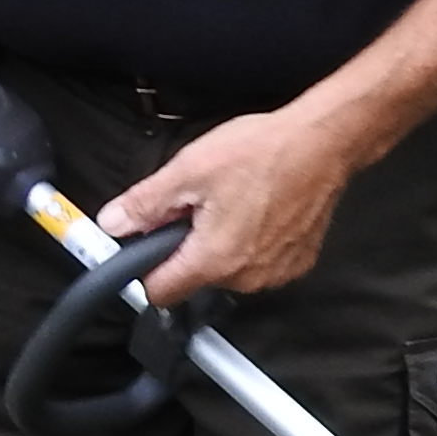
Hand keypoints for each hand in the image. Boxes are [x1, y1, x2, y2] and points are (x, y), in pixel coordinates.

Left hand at [104, 102, 361, 296]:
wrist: (323, 143)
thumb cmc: (263, 152)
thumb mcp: (189, 169)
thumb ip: (145, 203)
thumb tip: (113, 223)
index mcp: (213, 259)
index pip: (160, 292)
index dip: (146, 267)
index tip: (149, 242)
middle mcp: (246, 277)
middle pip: (194, 278)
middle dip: (188, 246)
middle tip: (198, 203)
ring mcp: (275, 273)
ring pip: (228, 271)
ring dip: (222, 244)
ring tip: (234, 201)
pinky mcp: (297, 262)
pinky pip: (259, 263)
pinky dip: (253, 242)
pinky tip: (260, 208)